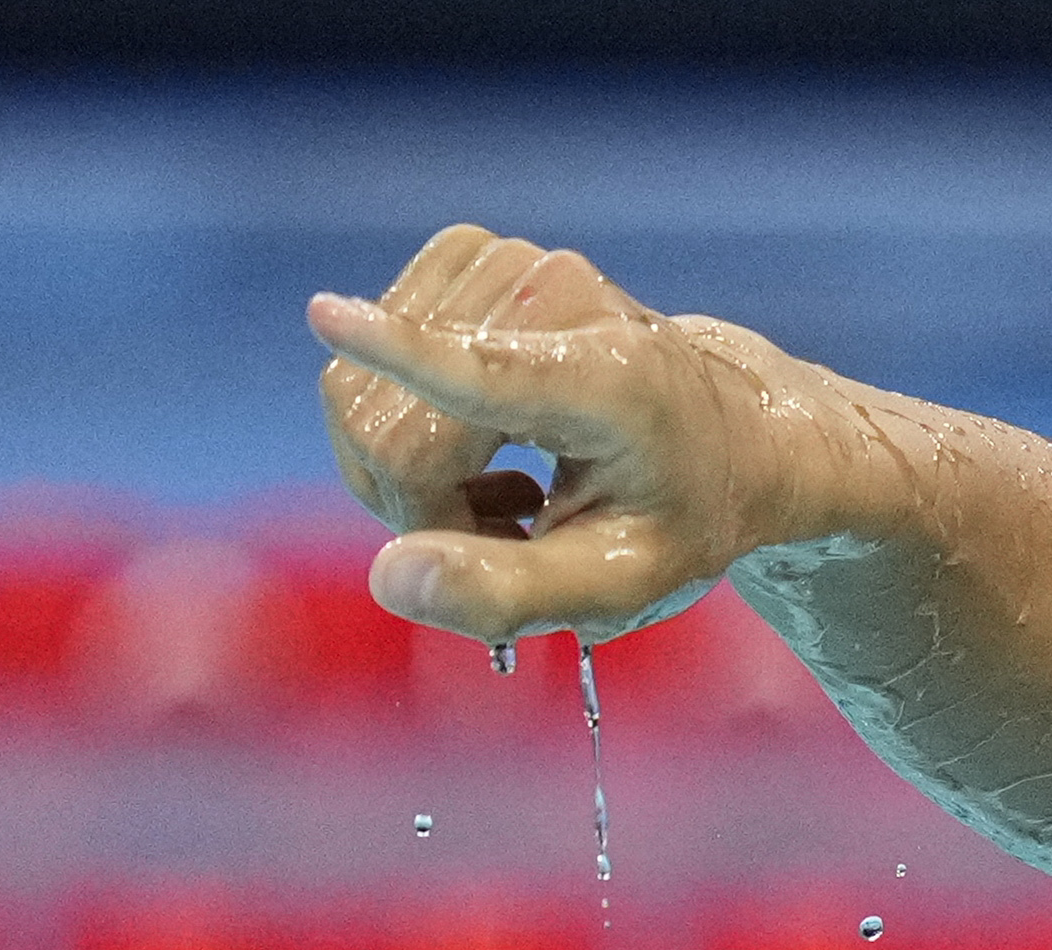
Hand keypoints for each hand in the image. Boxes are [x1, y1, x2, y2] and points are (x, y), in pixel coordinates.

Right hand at [308, 227, 833, 650]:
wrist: (723, 435)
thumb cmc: (675, 517)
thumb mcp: (618, 586)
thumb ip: (508, 592)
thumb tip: (390, 577)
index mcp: (608, 382)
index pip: (488, 373)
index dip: (400, 354)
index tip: (328, 317)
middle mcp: (557, 298)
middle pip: (397, 424)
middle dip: (416, 507)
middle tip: (500, 538)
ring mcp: (507, 264)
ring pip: (365, 391)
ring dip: (409, 469)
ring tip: (501, 497)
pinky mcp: (468, 256)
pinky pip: (369, 359)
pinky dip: (403, 419)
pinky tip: (474, 445)